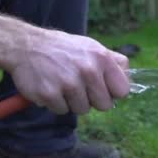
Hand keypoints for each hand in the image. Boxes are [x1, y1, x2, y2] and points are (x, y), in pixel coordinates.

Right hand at [8, 28, 130, 114]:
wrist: (27, 45)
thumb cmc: (65, 49)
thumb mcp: (93, 47)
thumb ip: (114, 63)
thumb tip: (130, 81)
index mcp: (102, 58)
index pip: (123, 91)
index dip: (113, 93)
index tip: (104, 88)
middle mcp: (88, 70)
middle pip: (104, 105)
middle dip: (93, 100)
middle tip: (80, 86)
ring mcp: (68, 83)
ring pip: (83, 110)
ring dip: (73, 102)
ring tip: (64, 84)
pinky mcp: (50, 94)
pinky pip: (62, 111)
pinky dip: (56, 103)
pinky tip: (52, 87)